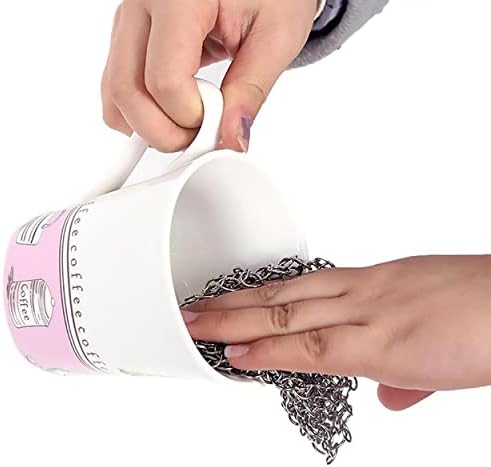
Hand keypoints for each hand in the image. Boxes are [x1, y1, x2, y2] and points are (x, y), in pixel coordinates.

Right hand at [102, 0, 317, 151]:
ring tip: (188, 123)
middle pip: (127, 92)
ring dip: (148, 127)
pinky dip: (140, 114)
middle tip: (201, 136)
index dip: (192, 118)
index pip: (165, 82)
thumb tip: (232, 137)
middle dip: (164, 132)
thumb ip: (251, 90)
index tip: (220, 123)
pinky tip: (171, 114)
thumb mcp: (277, 36)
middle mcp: (142, 5)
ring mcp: (129, 21)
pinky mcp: (128, 37)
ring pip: (115, 95)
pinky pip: (117, 89)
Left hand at [183, 255, 490, 409]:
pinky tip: (239, 357)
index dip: (265, 298)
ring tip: (199, 327)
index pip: (304, 290)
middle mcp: (363, 292)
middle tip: (196, 308)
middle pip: (282, 297)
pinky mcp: (380, 344)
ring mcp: (367, 314)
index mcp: (375, 285)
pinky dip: (271, 352)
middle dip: (235, 304)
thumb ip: (406, 369)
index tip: (236, 303)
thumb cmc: (482, 308)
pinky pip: (312, 348)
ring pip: (285, 316)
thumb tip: (392, 397)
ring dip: (236, 321)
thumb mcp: (435, 332)